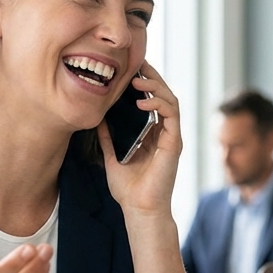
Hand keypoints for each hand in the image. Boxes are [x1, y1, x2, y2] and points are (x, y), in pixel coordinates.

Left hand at [97, 61, 181, 218]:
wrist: (139, 209)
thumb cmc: (129, 189)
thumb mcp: (112, 157)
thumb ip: (108, 138)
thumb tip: (98, 119)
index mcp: (152, 134)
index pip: (152, 100)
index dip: (143, 82)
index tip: (129, 68)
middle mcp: (164, 133)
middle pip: (163, 95)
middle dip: (151, 76)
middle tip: (136, 62)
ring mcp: (171, 137)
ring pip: (171, 100)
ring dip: (155, 86)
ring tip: (137, 79)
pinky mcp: (174, 144)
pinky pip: (172, 116)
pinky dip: (159, 104)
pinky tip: (142, 101)